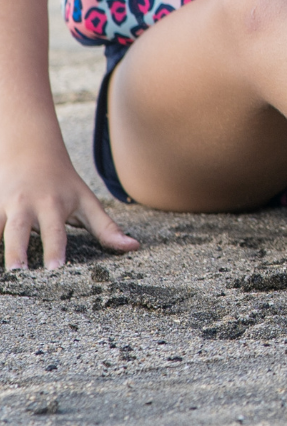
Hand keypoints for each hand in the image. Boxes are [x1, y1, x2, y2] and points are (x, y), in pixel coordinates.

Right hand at [3, 144, 139, 269]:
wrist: (32, 152)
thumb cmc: (64, 183)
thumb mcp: (87, 201)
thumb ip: (106, 227)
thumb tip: (134, 247)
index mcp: (53, 206)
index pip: (55, 231)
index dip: (55, 249)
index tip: (55, 269)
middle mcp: (26, 206)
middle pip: (18, 230)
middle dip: (17, 250)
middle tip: (18, 272)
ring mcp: (4, 207)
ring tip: (2, 273)